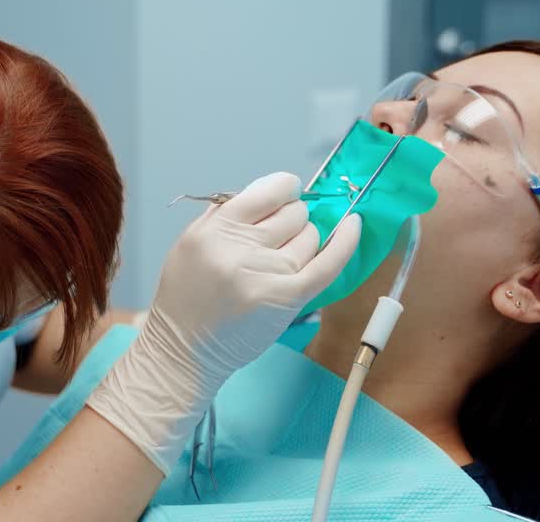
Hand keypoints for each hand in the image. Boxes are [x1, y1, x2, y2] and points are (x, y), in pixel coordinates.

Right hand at [86, 172, 361, 471]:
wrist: (185, 351)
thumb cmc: (188, 297)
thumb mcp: (192, 242)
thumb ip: (226, 214)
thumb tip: (272, 192)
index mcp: (214, 230)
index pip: (267, 191)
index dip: (283, 188)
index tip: (286, 193)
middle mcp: (240, 248)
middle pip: (293, 213)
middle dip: (291, 219)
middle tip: (274, 239)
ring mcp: (267, 273)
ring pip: (310, 235)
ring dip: (303, 242)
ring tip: (278, 262)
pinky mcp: (288, 298)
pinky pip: (328, 261)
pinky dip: (345, 241)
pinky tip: (354, 225)